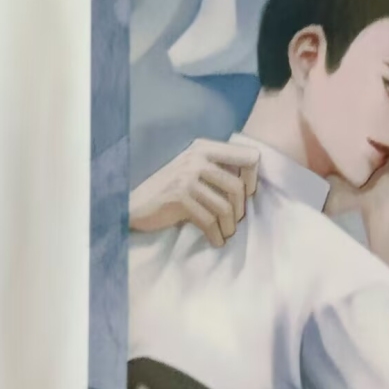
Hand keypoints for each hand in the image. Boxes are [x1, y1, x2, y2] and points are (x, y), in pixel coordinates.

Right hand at [128, 139, 258, 245]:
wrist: (134, 204)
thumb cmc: (170, 190)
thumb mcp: (194, 170)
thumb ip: (218, 169)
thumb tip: (253, 185)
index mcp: (204, 147)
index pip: (249, 156)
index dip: (253, 178)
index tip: (247, 194)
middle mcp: (197, 158)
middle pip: (237, 187)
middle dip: (240, 210)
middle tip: (235, 221)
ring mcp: (187, 177)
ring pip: (224, 207)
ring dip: (229, 226)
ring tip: (225, 233)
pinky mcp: (179, 197)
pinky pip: (208, 221)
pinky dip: (215, 235)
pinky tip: (215, 240)